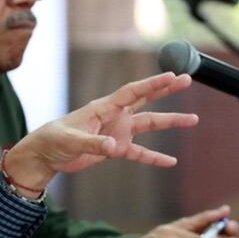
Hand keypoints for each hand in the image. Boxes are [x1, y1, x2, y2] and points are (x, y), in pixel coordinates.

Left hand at [2, 73, 197, 192]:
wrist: (45, 155)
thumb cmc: (54, 140)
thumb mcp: (71, 141)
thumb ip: (94, 144)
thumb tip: (115, 146)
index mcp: (103, 107)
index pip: (132, 92)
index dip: (153, 84)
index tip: (172, 75)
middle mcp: (114, 116)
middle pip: (146, 100)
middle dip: (166, 90)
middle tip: (187, 79)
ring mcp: (117, 132)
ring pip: (149, 124)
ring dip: (169, 122)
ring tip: (193, 120)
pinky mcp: (115, 149)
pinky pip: (140, 153)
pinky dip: (154, 157)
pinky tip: (170, 162)